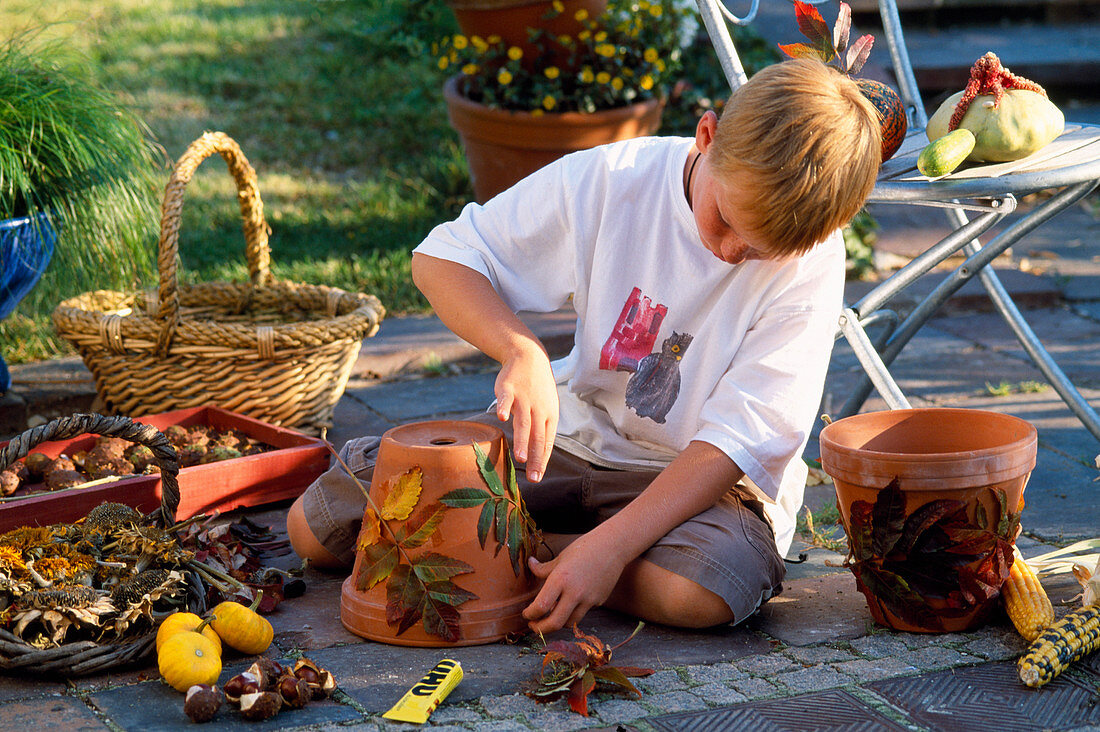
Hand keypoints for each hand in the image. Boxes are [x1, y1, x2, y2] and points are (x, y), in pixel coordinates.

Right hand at [495, 344, 557, 481]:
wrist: (530, 357)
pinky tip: (501, 417)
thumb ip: (539, 430)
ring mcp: (524, 398)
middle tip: (532, 477)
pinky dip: (504, 407)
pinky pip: (506, 399)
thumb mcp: (545, 408)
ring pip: (523, 422)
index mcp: (550, 415)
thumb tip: (536, 456)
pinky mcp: (509, 389)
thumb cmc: (538, 389)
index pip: (546, 442)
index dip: (541, 460)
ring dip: (522, 440)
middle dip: (534, 458)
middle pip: (537, 436)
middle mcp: (539, 408)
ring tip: (519, 458)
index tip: (537, 478)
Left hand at [522, 532, 626, 633]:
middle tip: (534, 626)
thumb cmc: (585, 548)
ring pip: (569, 622)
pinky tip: (571, 602)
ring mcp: (588, 599)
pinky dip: (573, 612)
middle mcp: (574, 592)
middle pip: (554, 624)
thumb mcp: (561, 557)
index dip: (530, 614)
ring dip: (557, 623)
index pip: (540, 606)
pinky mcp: (598, 601)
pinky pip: (582, 612)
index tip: (526, 614)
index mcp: (560, 579)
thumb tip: (530, 564)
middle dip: (540, 629)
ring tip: (551, 615)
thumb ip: (544, 568)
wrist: (613, 546)